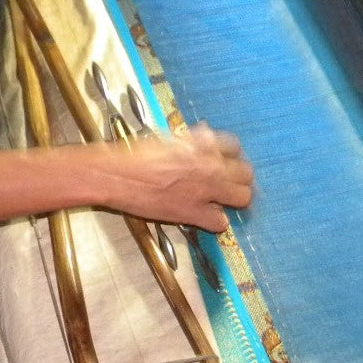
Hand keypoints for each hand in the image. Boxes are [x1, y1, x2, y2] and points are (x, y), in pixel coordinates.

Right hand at [98, 122, 252, 231]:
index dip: (229, 155)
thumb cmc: (135, 154)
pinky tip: (204, 217)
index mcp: (203, 142)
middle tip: (225, 183)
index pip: (234, 146)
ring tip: (220, 200)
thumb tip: (203, 140)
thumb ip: (191, 142)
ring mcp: (206, 190)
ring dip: (233, 199)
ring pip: (243, 198)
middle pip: (246, 173)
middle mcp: (211, 164)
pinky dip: (214, 222)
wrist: (116, 175)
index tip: (222, 160)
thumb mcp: (168, 139)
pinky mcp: (194, 213)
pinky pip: (221, 223)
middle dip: (237, 178)